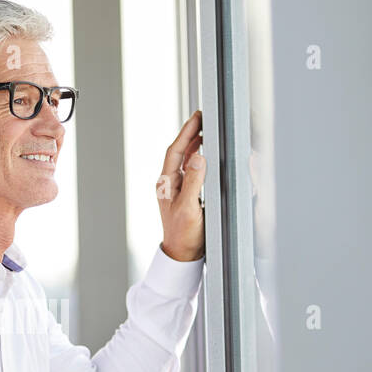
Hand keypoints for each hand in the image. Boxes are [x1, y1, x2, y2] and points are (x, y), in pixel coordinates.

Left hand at [156, 109, 205, 261]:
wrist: (183, 254)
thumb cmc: (184, 235)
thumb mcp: (189, 207)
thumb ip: (193, 181)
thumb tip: (198, 156)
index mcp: (167, 184)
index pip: (176, 151)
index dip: (186, 132)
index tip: (197, 117)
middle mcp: (170, 184)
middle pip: (179, 151)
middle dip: (190, 133)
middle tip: (202, 118)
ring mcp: (177, 189)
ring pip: (185, 160)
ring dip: (194, 144)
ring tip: (204, 131)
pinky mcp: (186, 196)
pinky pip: (191, 171)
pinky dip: (199, 159)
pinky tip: (204, 156)